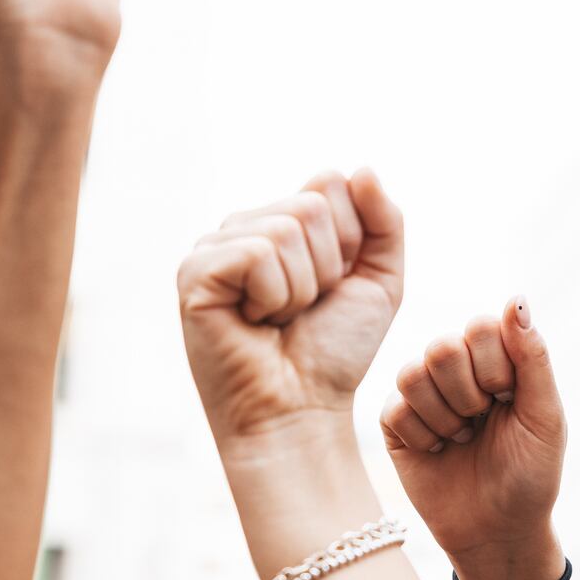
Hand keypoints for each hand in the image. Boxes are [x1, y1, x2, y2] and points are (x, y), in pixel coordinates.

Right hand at [178, 171, 404, 449]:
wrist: (301, 410)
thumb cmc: (334, 351)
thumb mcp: (379, 280)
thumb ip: (384, 221)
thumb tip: (364, 169)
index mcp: (282, 221)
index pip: (331, 183)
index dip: (351, 241)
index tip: (334, 287)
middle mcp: (244, 226)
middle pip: (312, 206)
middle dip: (329, 267)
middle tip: (304, 310)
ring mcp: (214, 246)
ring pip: (287, 229)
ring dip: (302, 288)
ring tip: (279, 319)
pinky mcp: (195, 271)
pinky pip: (258, 254)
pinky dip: (275, 296)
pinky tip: (255, 323)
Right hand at [381, 300, 565, 579]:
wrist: (498, 532)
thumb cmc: (531, 474)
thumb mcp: (545, 417)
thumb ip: (533, 356)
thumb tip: (515, 298)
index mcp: (498, 359)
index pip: (480, 327)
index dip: (495, 367)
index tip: (509, 399)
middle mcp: (458, 369)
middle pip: (442, 347)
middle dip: (468, 394)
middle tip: (483, 420)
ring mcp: (424, 394)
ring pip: (412, 374)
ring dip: (445, 417)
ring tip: (462, 438)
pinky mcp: (396, 423)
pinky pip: (395, 409)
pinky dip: (424, 438)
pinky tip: (439, 452)